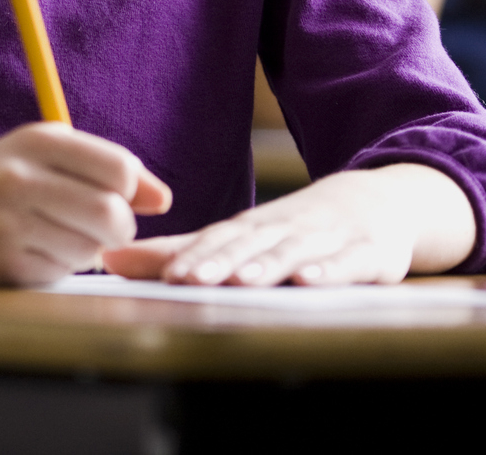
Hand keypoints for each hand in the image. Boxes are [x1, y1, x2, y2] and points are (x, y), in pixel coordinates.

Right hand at [0, 122, 171, 285]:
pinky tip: (28, 253)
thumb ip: (102, 168)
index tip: (114, 195)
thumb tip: (162, 199)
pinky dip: (55, 269)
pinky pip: (59, 274)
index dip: (129, 190)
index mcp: (34, 141)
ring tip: (52, 236)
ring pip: (89, 251)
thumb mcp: (37, 156)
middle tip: (98, 228)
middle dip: (117, 229)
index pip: (118, 168)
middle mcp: (18, 177)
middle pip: (112, 214)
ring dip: (84, 251)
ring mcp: (5, 223)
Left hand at [102, 163, 469, 285]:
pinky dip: (330, 272)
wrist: (378, 203)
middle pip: (247, 246)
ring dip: (265, 266)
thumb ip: (177, 252)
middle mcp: (284, 230)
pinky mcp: (368, 256)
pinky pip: (348, 264)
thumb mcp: (239, 238)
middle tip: (186, 279)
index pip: (215, 240)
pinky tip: (310, 282)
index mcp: (251, 228)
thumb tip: (107, 260)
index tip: (162, 275)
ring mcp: (327, 241)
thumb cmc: (296, 228)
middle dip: (216, 262)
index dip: (190, 257)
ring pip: (292, 254)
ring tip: (239, 280)